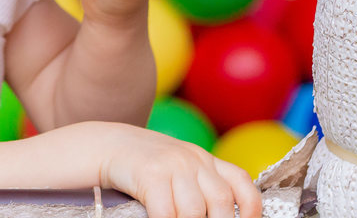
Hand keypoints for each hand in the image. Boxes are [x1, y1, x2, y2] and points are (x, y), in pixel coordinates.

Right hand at [100, 124, 260, 217]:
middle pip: (221, 203)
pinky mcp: (150, 173)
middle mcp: (193, 158)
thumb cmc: (142, 167)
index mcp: (204, 159)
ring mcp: (172, 164)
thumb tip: (218, 214)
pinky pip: (166, 212)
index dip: (251, 210)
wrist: (104, 145)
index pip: (241, 182)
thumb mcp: (176, 170)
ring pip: (194, 212)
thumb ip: (198, 186)